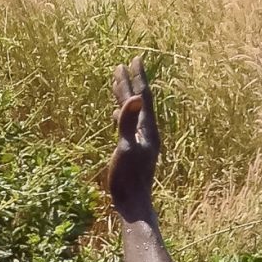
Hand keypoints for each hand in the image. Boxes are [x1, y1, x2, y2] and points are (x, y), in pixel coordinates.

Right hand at [107, 58, 160, 218]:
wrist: (132, 203)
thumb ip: (127, 122)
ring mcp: (140, 141)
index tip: (135, 58)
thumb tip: (135, 97)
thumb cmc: (127, 178)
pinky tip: (114, 113)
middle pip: (137, 102)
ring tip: (117, 83)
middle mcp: (146, 132)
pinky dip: (120, 114)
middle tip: (124, 64)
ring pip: (131, 113)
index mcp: (147, 129)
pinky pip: (126, 125)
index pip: (143, 96)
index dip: (138, 77)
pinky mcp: (133, 150)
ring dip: (124, 97)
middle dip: (130, 83)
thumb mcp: (125, 147)